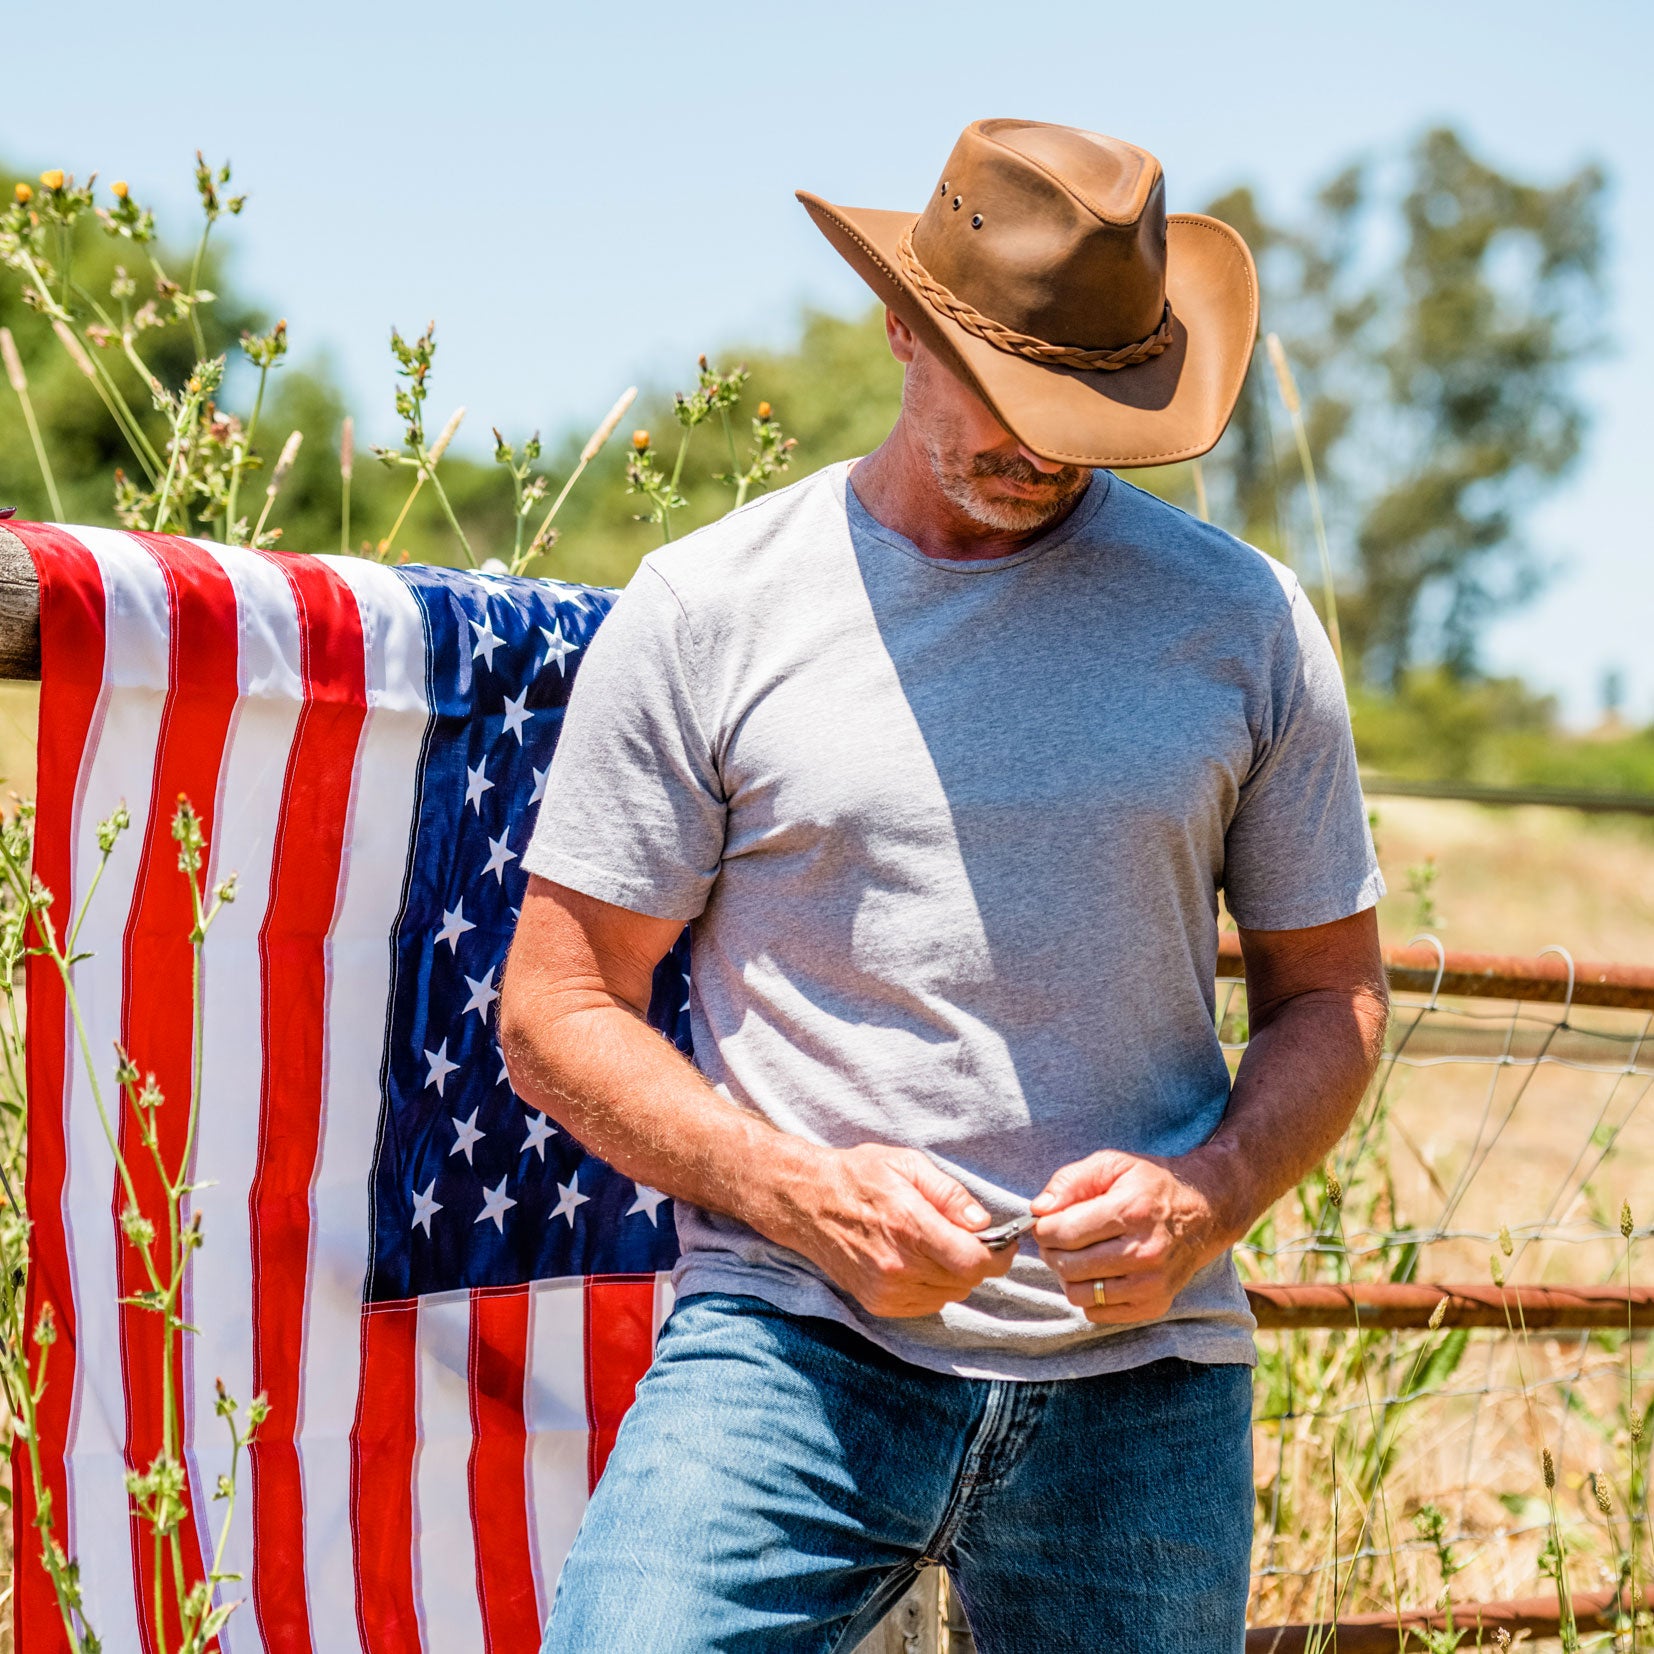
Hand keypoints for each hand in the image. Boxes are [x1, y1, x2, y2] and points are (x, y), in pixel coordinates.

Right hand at [784, 1144, 1016, 1318]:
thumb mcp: (906, 1165)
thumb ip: (949, 1194)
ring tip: (939, 1246)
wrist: (806, 1202)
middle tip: (968, 1238)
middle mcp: (899, 1265)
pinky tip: (920, 1262)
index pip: (973, 1261)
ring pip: (949, 1296)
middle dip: (976, 1261)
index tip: (1003, 1242)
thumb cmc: (858, 1176)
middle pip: (966, 1281)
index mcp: (910, 1226)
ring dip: (955, 1275)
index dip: (998, 1255)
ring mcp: (886, 1289)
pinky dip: (934, 1287)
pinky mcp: (877, 1303)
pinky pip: (927, 1306)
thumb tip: (982, 1222)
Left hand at [1030, 1149, 1240, 1325]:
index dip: (1043, 1228)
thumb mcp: (1112, 1164)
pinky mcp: (1154, 1305)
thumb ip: (1070, 1181)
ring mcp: (1151, 1284)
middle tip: (1056, 1239)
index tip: (1045, 1222)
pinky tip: (1097, 1272)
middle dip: (1051, 1251)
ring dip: (1067, 1275)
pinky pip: (1098, 1312)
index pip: (1064, 1232)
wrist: (1204, 1212)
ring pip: (1079, 1293)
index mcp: (1131, 1212)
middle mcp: (1144, 1252)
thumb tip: (1038, 1209)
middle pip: (1068, 1266)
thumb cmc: (1150, 1185)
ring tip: (1076, 1255)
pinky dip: (1088, 1295)